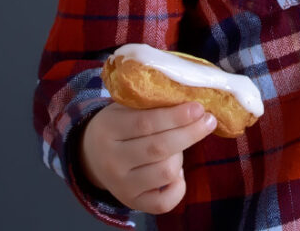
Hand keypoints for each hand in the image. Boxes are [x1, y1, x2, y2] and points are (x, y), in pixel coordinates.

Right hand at [78, 101, 217, 213]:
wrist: (91, 156)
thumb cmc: (119, 125)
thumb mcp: (126, 107)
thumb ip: (152, 102)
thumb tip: (191, 98)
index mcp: (108, 130)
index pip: (146, 123)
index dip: (176, 116)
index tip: (199, 108)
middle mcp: (112, 161)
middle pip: (159, 148)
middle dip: (190, 133)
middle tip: (208, 120)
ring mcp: (121, 185)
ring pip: (165, 172)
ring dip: (181, 156)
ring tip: (179, 146)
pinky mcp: (132, 202)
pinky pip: (164, 202)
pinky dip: (178, 187)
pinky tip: (177, 173)